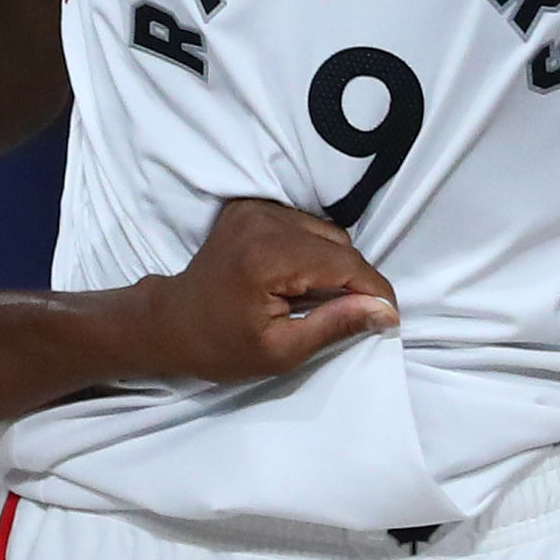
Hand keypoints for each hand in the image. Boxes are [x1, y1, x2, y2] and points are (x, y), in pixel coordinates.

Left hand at [123, 197, 397, 383]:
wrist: (170, 323)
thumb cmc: (221, 346)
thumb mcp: (281, 351)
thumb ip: (335, 325)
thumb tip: (386, 311)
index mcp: (269, 256)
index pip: (346, 264)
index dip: (375, 292)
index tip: (388, 319)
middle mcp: (263, 221)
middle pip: (339, 244)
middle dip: (355, 281)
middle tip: (350, 316)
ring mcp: (254, 210)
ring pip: (325, 232)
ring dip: (334, 264)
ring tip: (317, 299)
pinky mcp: (249, 208)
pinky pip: (303, 225)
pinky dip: (312, 250)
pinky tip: (297, 278)